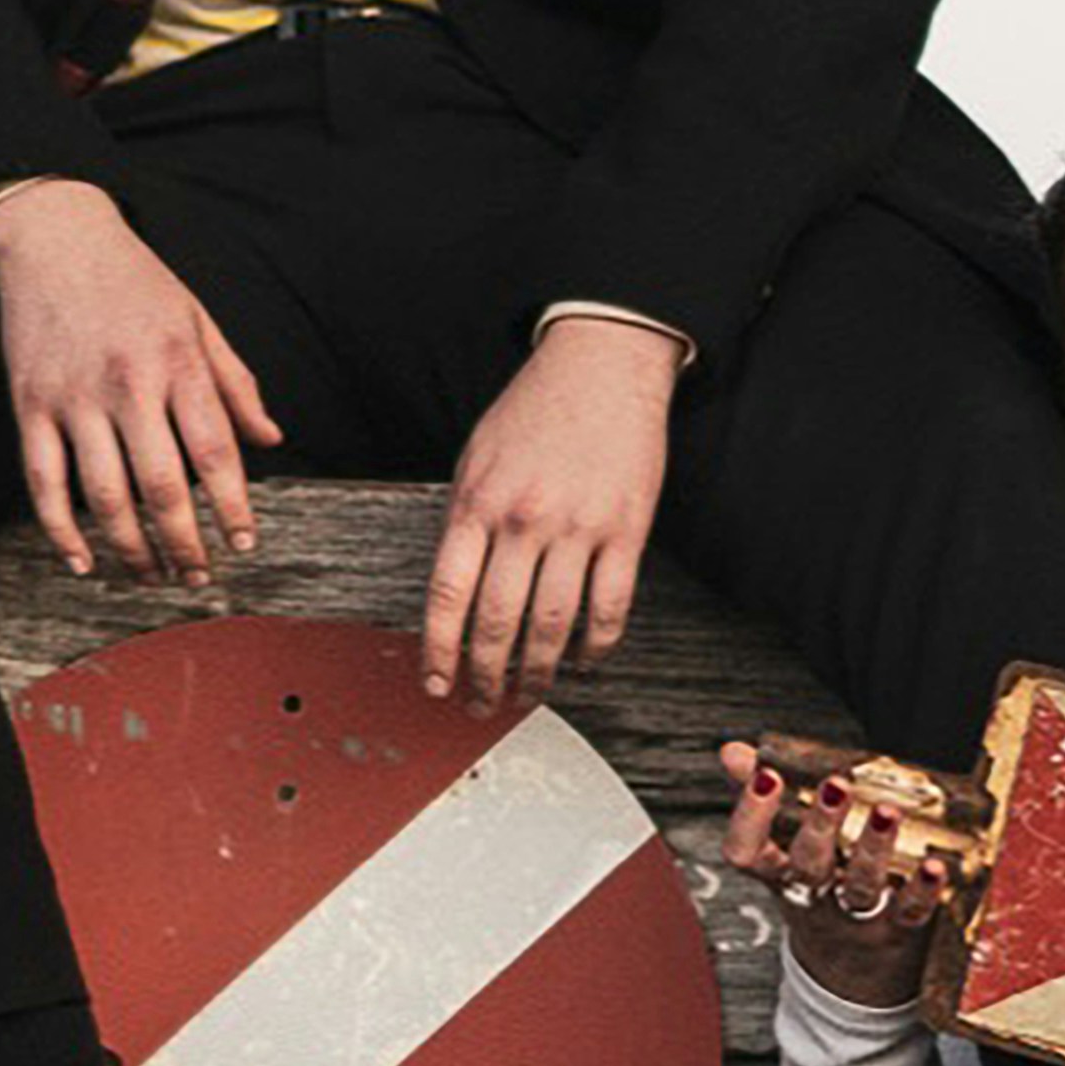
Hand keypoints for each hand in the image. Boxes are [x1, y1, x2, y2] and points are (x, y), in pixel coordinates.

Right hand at [0, 186, 281, 582]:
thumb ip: (235, 383)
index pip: (216, 453)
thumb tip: (270, 440)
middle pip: (163, 487)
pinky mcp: (30, 405)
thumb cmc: (132, 278)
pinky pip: (44, 483)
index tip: (242, 544)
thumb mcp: (197, 318)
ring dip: (130, 549)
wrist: (53, 235)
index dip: (233, 508)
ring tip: (149, 576)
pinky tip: (82, 561)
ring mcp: (75, 398)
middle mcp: (128, 384)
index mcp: (177, 363)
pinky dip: (61, 531)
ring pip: (105, 496)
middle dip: (184, 545)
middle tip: (197, 577)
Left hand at [421, 312, 679, 708]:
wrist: (602, 363)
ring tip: (529, 693)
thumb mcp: (476, 457)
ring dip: (538, 672)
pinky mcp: (627, 530)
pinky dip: (595, 645)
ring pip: (553, 625)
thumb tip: (453, 591)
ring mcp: (579, 527)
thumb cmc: (535, 410)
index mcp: (478, 501)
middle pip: (498, 621)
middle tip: (482, 702)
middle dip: (485, 674)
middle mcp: (525, 518)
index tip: (436, 683)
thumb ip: (464, 521)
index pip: (448, 594)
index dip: (439, 649)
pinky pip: (610, 607)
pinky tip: (583, 659)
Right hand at [727, 735, 952, 1007]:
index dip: (751, 816)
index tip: (767, 776)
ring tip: (886, 812)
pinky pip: (910, 912)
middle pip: (808, 866)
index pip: (747, 852)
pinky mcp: (897, 930)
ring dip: (873, 849)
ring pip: (860, 887)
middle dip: (820, 824)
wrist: (854, 975)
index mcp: (780, 875)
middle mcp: (814, 898)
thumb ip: (760, 801)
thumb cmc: (818, 896)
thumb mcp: (782, 853)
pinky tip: (934, 865)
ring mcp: (855, 918)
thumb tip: (734, 752)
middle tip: (835, 784)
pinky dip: (924, 889)